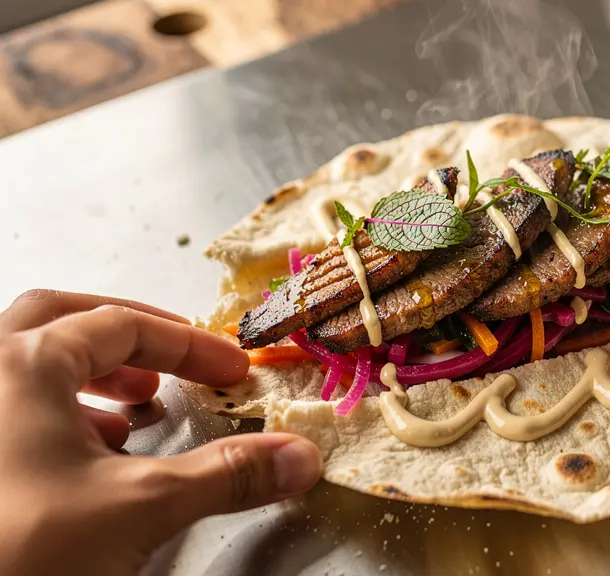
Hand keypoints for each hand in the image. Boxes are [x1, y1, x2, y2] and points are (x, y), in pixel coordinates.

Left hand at [0, 290, 322, 575]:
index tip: (232, 369)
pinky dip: (57, 416)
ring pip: (26, 364)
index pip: (123, 325)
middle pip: (60, 320)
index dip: (190, 345)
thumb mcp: (141, 506)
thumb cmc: (23, 547)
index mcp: (22, 364)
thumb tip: (299, 456)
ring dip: (90, 376)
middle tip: (176, 360)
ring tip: (136, 407)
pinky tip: (88, 456)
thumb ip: (227, 474)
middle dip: (128, 336)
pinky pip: (10, 412)